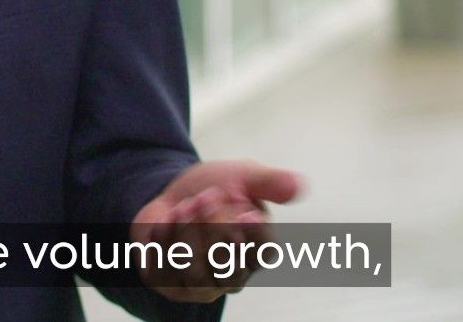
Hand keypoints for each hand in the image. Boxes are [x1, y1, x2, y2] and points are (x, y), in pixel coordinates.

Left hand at [129, 160, 304, 302]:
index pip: (264, 253)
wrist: (170, 195)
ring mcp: (202, 285)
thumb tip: (298, 185)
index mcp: (257, 250)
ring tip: (183, 205)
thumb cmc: (214, 189)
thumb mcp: (242, 176)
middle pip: (229, 266)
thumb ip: (269, 182)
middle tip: (207, 196)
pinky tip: (166, 219)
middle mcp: (233, 275)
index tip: (246, 212)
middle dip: (215, 227)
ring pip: (197, 274)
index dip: (254, 235)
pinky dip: (164, 239)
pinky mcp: (170, 285)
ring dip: (188, 233)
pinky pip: (166, 271)